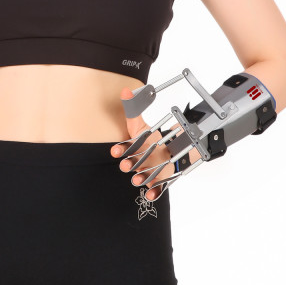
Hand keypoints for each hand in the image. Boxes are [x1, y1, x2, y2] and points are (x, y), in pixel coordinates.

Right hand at [110, 87, 177, 201]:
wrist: (170, 152)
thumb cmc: (152, 140)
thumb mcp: (142, 125)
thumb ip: (133, 110)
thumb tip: (126, 90)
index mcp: (134, 149)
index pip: (124, 148)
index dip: (120, 149)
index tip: (116, 150)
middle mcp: (138, 162)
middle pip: (132, 164)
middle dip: (128, 164)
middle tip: (126, 165)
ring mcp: (148, 172)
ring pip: (142, 176)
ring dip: (139, 178)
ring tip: (138, 179)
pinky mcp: (158, 181)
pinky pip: (155, 188)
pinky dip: (153, 192)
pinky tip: (151, 194)